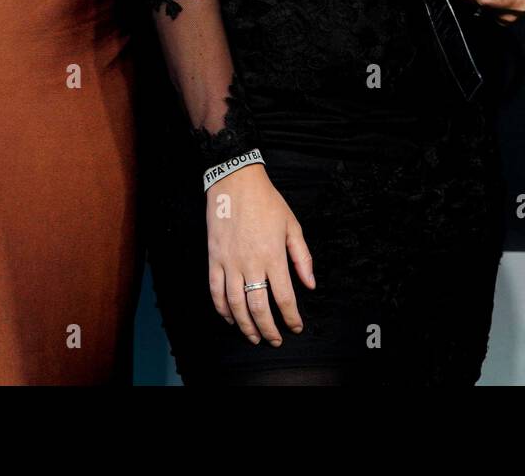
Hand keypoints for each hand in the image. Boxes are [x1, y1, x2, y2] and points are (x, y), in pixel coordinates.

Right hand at [205, 163, 314, 345]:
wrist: (236, 183)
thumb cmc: (267, 202)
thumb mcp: (292, 225)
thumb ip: (302, 258)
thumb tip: (310, 285)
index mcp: (273, 255)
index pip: (284, 297)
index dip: (291, 317)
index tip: (296, 326)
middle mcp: (251, 263)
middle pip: (259, 308)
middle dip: (268, 330)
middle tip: (275, 340)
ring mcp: (229, 263)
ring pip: (235, 306)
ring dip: (245, 326)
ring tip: (253, 336)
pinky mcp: (214, 259)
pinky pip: (215, 291)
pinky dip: (222, 309)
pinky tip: (230, 318)